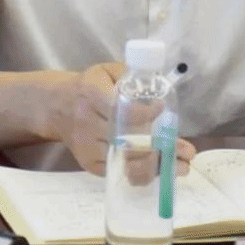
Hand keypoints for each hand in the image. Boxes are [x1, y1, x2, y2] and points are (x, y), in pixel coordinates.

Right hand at [49, 62, 194, 176]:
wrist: (57, 106)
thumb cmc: (89, 86)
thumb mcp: (107, 71)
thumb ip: (131, 77)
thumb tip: (161, 92)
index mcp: (92, 94)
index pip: (121, 109)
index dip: (145, 113)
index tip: (163, 110)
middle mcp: (87, 122)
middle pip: (127, 139)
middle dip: (161, 147)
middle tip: (187, 151)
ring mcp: (87, 146)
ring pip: (124, 159)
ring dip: (156, 166)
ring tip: (181, 166)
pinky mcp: (88, 163)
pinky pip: (117, 171)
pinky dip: (140, 173)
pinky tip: (161, 171)